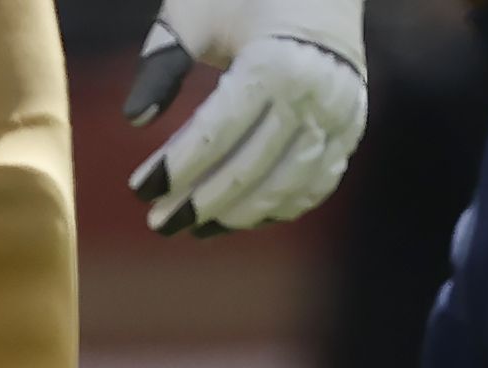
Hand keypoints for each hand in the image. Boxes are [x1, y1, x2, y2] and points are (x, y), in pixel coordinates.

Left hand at [124, 0, 369, 235]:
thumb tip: (135, 118)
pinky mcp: (351, 128)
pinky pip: (315, 184)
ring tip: (193, 227)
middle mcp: (313, 93)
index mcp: (275, 62)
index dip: (176, 167)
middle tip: (158, 222)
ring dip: (236, 216)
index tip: (140, 188)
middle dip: (199, 202)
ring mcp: (339, 115)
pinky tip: (238, 216)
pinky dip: (278, 207)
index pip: (218, 134)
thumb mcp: (195, 13)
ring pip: (285, 186)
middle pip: (249, 169)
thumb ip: (162, 63)